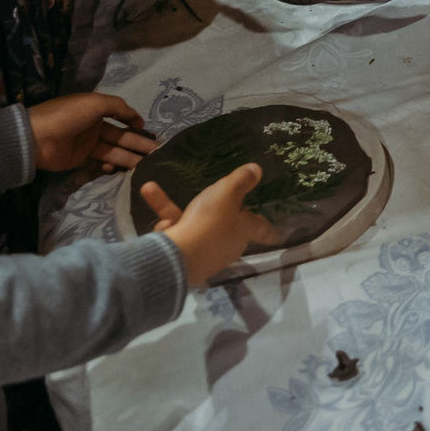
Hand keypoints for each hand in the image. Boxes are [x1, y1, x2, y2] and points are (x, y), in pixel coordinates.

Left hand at [26, 92, 157, 175]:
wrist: (37, 138)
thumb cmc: (67, 115)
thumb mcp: (94, 103)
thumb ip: (118, 107)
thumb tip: (136, 117)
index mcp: (96, 110)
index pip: (121, 117)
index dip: (134, 123)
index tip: (148, 131)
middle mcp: (94, 127)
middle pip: (121, 137)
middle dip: (138, 144)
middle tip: (157, 153)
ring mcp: (87, 144)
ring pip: (113, 151)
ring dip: (129, 157)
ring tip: (146, 165)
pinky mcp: (80, 160)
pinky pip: (100, 163)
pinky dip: (109, 165)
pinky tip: (116, 167)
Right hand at [138, 162, 269, 284]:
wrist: (178, 257)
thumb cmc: (209, 222)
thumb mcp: (226, 193)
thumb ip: (241, 180)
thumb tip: (258, 170)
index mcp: (244, 229)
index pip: (262, 228)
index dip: (270, 230)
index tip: (277, 235)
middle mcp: (229, 245)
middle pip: (227, 227)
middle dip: (216, 214)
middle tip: (209, 201)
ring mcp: (206, 254)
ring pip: (195, 228)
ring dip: (174, 213)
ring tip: (152, 192)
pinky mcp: (185, 259)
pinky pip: (177, 236)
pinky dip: (167, 227)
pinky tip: (160, 223)